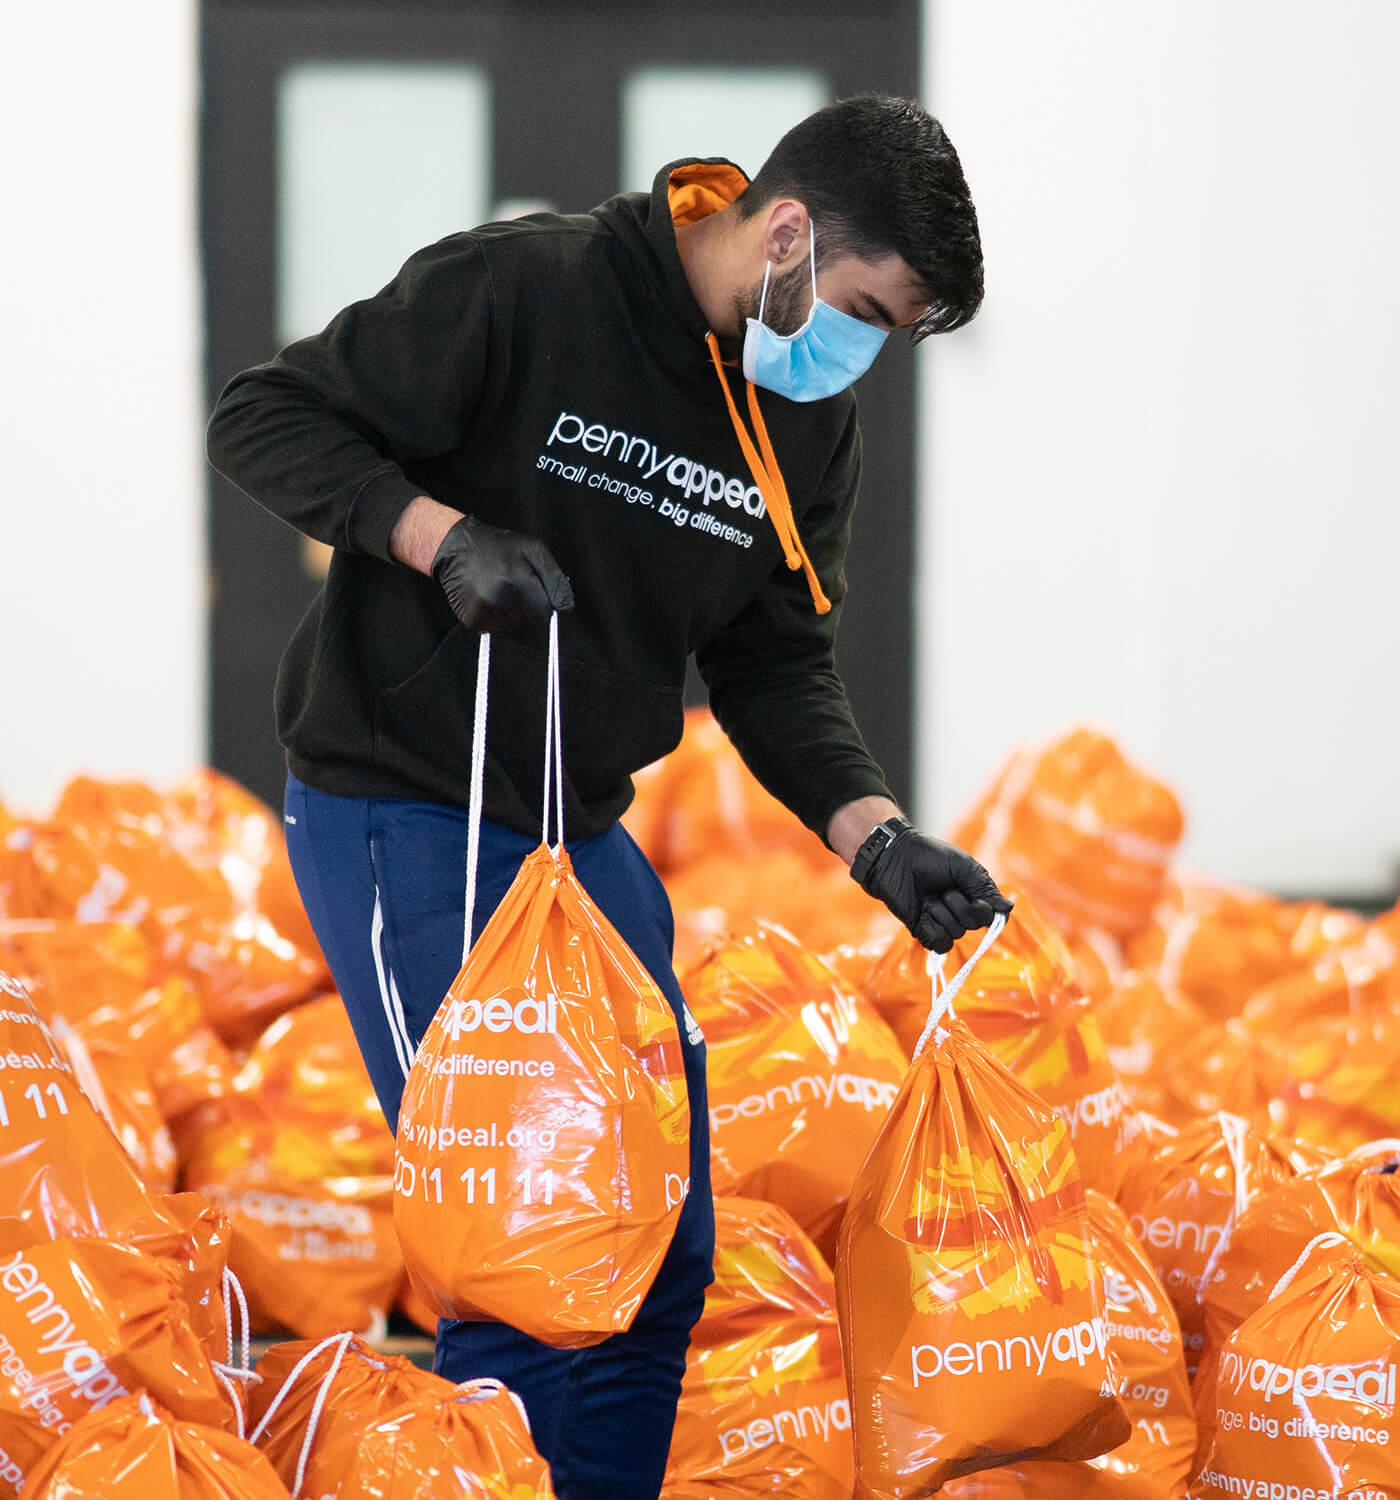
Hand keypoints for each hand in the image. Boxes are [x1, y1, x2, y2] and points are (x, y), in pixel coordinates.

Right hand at [431, 515, 573, 631]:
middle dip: (525, 606)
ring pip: (511, 626)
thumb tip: (567, 607)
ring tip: (496, 588)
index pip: (543, 613)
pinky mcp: (471, 619)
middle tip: (510, 584)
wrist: (456, 547)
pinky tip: (486, 598)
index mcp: (517, 580)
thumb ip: (554, 579)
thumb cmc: (497, 547)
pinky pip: (493, 628)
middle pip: (527, 620)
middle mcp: (499, 598)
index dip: (542, 604)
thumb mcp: (533, 550)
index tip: (533, 591)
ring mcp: (483, 610)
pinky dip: (493, 617)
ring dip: (509, 613)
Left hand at [856, 827, 1012, 952]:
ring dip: (942, 914)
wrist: (896, 858)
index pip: (993, 917)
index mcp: (974, 895)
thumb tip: (1008, 908)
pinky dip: (932, 929)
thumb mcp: (964, 867)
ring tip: (929, 897)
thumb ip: (985, 889)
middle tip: (945, 890)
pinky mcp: (924, 930)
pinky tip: (923, 913)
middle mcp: (961, 911)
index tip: (976, 902)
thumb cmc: (930, 856)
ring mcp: (942, 922)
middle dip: (959, 907)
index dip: (986, 913)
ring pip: (956, 933)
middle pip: (974, 925)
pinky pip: (939, 944)